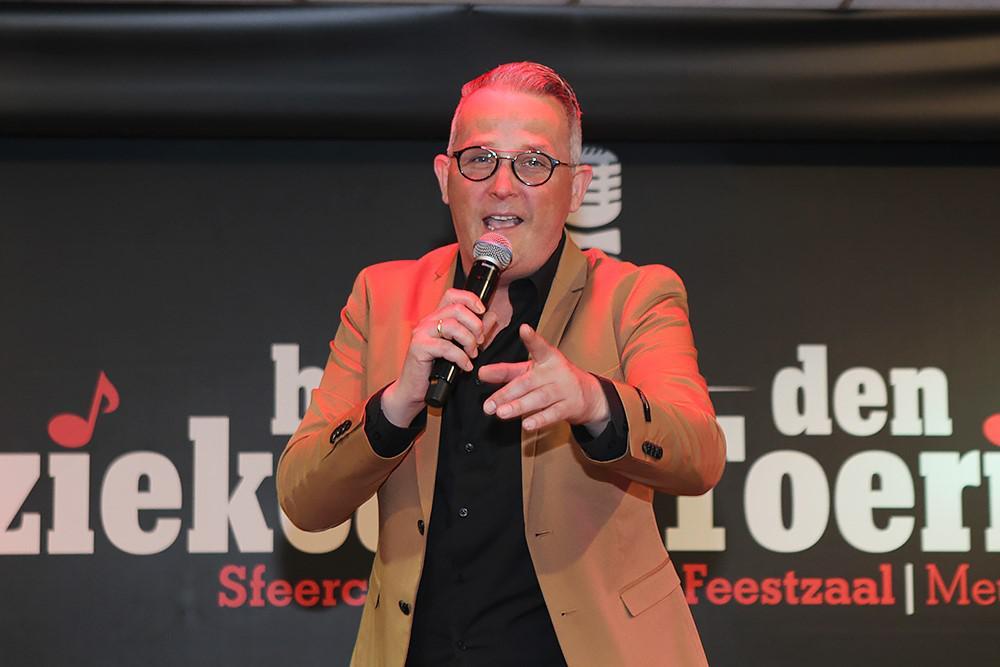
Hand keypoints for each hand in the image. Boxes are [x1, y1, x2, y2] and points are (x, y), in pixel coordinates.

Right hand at [382, 289, 497, 426]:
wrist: (414, 390)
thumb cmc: (436, 369)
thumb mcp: (460, 347)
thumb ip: (475, 331)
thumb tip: (492, 316)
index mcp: (436, 318)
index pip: (452, 295)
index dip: (470, 299)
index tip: (482, 311)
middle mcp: (427, 321)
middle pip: (456, 309)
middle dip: (475, 325)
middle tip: (479, 341)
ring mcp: (421, 333)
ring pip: (452, 325)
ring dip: (468, 340)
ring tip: (472, 354)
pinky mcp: (419, 347)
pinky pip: (446, 347)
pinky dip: (460, 357)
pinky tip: (465, 366)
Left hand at [479, 324, 609, 431]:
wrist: (589, 395)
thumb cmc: (554, 379)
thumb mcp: (533, 369)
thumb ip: (506, 371)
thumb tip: (482, 373)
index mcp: (547, 358)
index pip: (539, 347)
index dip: (532, 338)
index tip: (524, 329)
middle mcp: (555, 372)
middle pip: (528, 381)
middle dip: (507, 393)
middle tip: (489, 404)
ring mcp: (563, 390)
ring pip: (539, 398)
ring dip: (519, 406)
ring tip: (502, 413)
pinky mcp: (568, 407)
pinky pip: (553, 414)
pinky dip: (540, 419)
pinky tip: (527, 424)